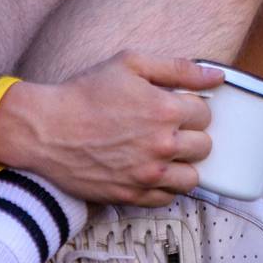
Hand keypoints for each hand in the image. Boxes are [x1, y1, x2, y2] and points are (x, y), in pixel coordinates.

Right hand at [0, 52, 218, 206]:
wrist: (45, 129)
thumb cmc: (85, 93)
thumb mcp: (130, 64)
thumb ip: (178, 69)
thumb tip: (217, 76)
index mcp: (165, 111)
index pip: (205, 114)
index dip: (192, 108)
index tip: (175, 107)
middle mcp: (162, 146)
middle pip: (204, 146)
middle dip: (191, 135)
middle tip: (169, 129)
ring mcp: (147, 175)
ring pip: (192, 178)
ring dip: (183, 165)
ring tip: (165, 154)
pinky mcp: (131, 195)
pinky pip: (166, 198)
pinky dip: (164, 187)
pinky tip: (151, 171)